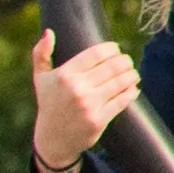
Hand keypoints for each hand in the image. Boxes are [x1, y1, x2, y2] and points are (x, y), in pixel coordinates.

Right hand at [28, 30, 140, 172]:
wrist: (53, 140)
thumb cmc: (49, 104)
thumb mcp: (41, 79)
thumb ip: (41, 54)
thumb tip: (49, 32)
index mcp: (65, 75)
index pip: (98, 53)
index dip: (112, 49)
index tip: (115, 50)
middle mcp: (77, 88)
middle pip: (114, 65)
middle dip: (125, 61)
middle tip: (126, 62)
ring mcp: (89, 104)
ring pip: (122, 81)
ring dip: (132, 75)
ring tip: (132, 73)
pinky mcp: (99, 119)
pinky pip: (123, 100)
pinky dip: (132, 91)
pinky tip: (133, 88)